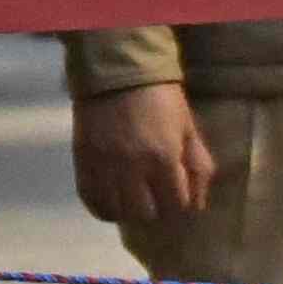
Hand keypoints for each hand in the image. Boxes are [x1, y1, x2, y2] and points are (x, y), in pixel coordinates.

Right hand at [70, 76, 214, 249]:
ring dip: (129, 210)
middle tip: (155, 197)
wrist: (118, 70)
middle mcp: (132, 166)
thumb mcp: (188, 128)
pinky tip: (112, 201)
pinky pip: (91, 199)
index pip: (176, 204)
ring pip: (117, 211)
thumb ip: (197, 165)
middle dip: (155, 208)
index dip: (179, 203)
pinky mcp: (84, 160)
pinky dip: (103, 207)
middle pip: (145, 213)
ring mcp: (104, 165)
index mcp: (163, 157)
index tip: (177, 195)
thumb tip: (198, 203)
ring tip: (133, 200)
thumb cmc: (161, 99)